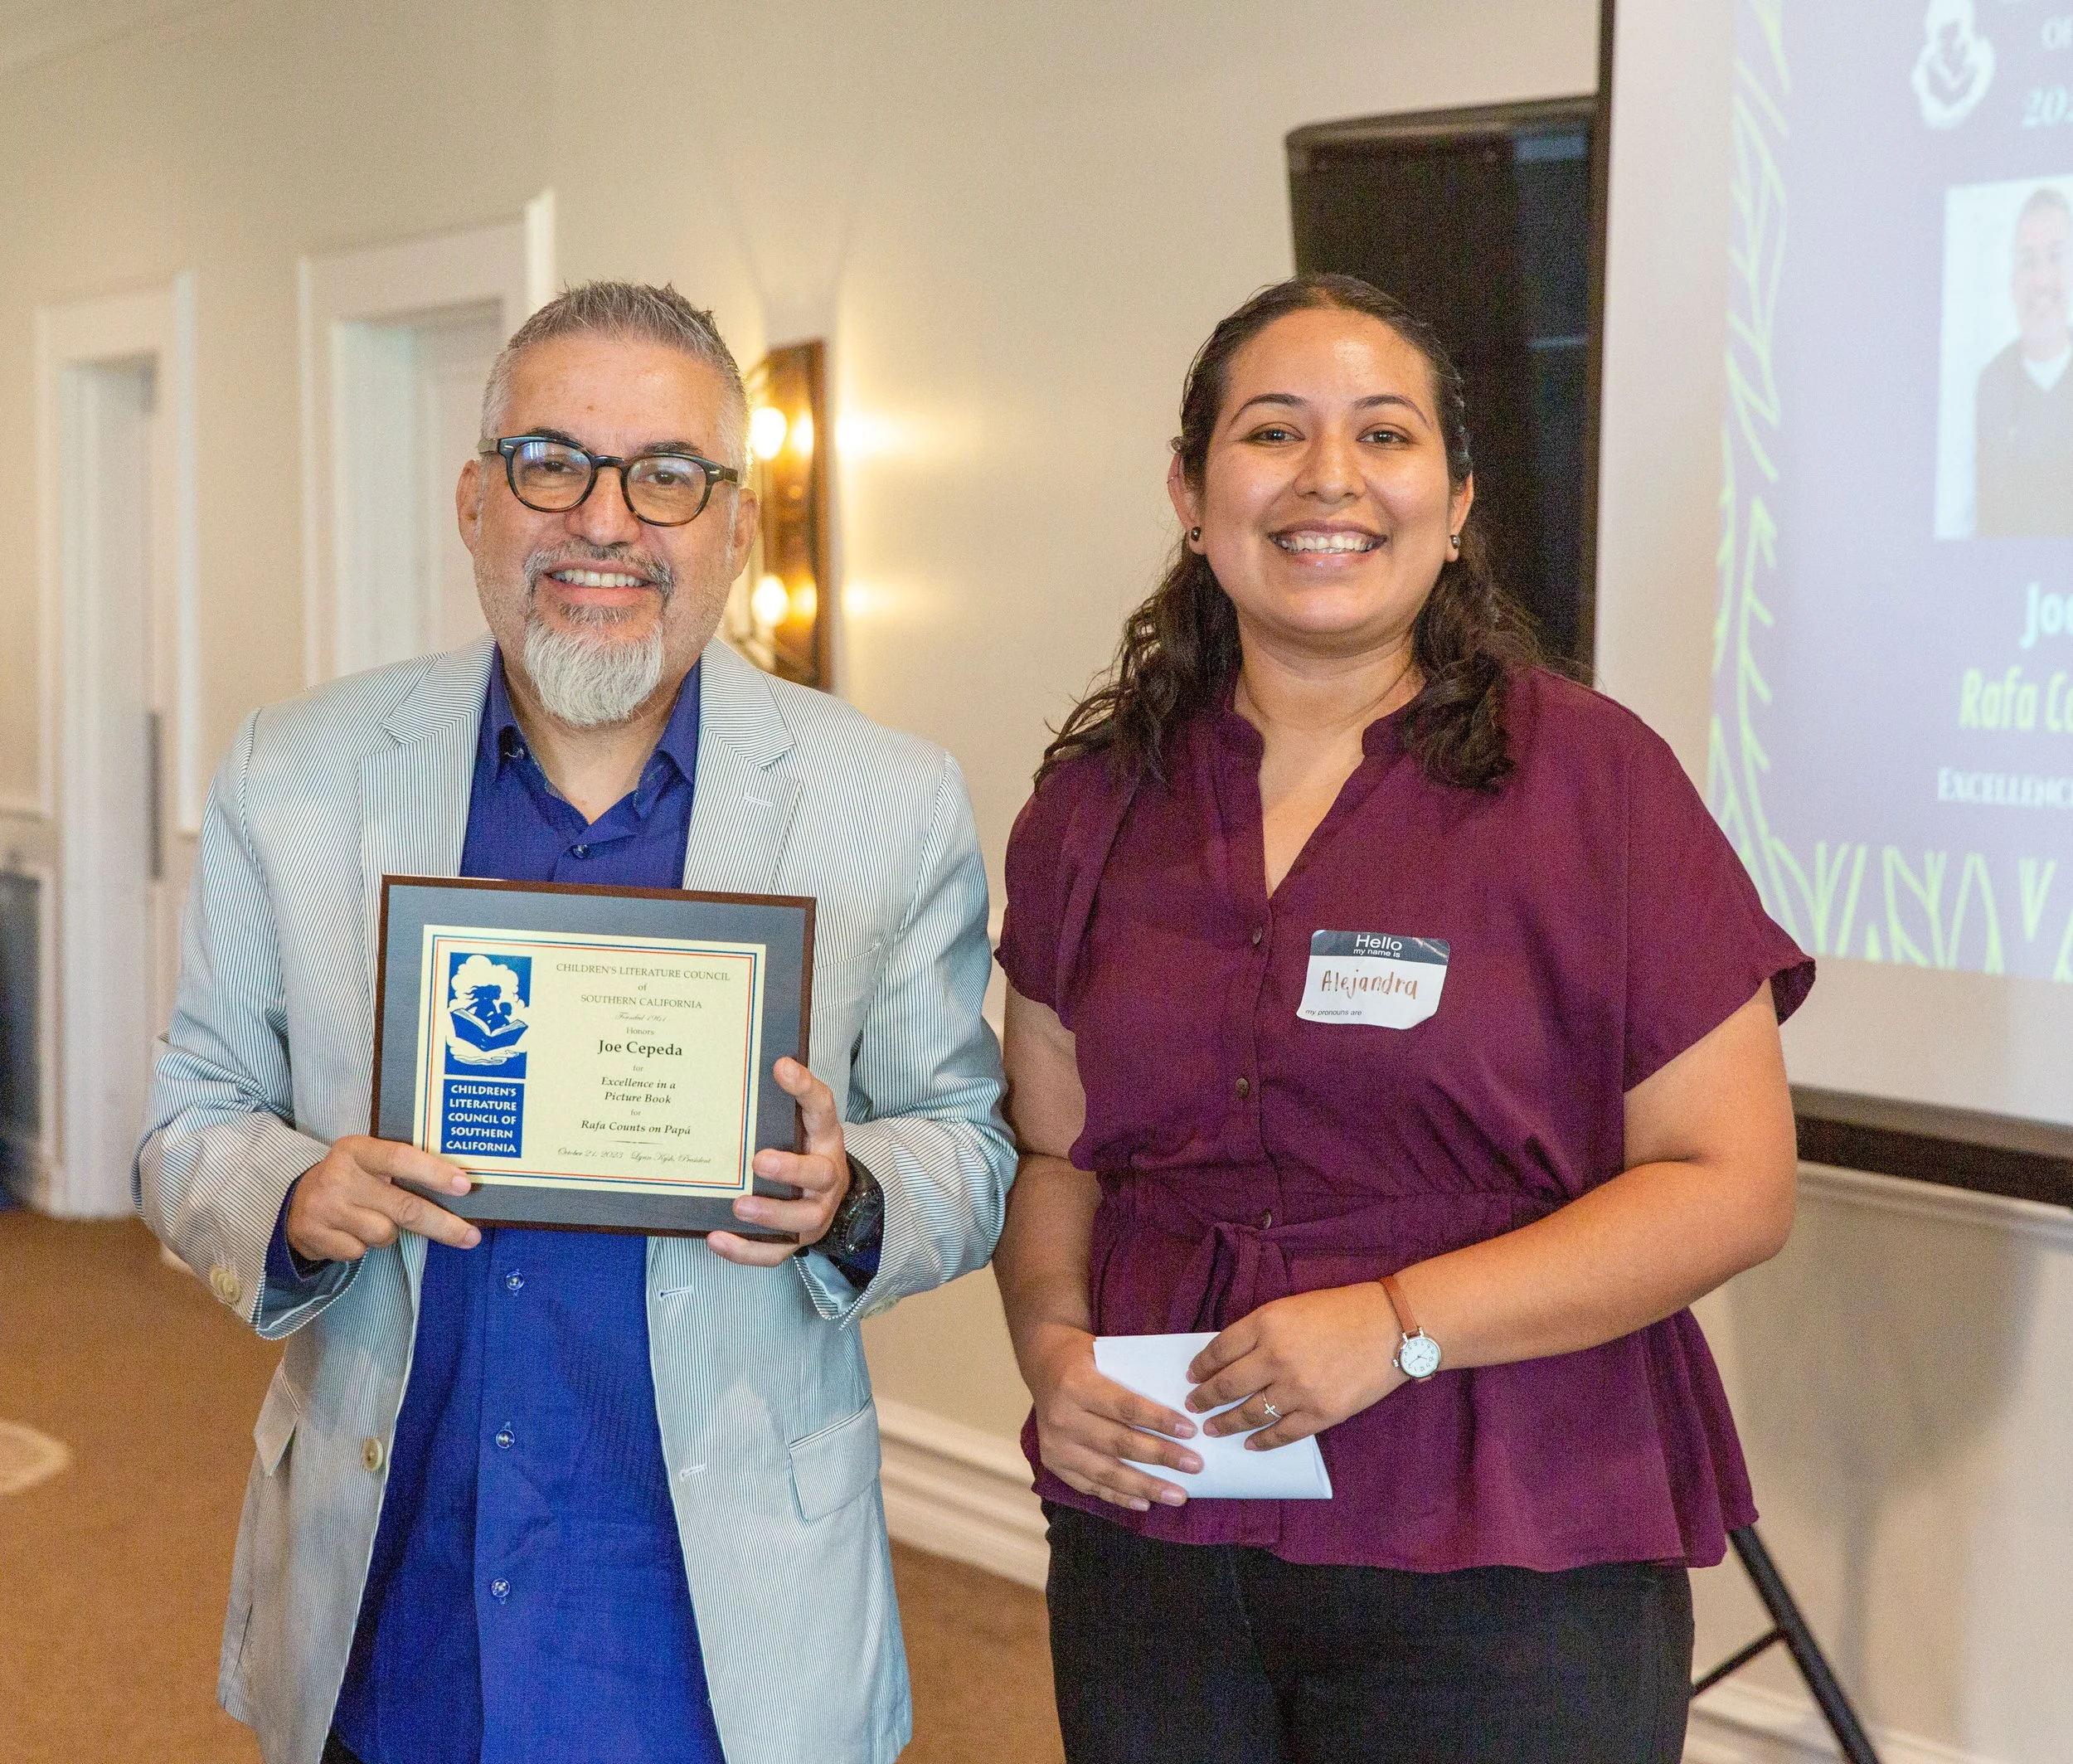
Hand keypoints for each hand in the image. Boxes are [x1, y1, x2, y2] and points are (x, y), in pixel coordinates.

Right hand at [286, 1136, 481, 1261]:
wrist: (295, 1202)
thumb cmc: (351, 1180)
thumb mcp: (369, 1162)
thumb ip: (402, 1167)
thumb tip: (459, 1186)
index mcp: (357, 1150)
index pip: (401, 1158)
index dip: (435, 1173)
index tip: (465, 1186)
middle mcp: (339, 1176)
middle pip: (403, 1207)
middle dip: (442, 1224)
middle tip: (471, 1236)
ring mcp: (325, 1207)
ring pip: (384, 1233)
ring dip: (389, 1233)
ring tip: (372, 1219)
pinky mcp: (314, 1235)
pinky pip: (360, 1252)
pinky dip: (362, 1247)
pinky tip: (349, 1232)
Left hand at [708, 1058, 849, 1266]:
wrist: (828, 1196)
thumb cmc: (802, 1151)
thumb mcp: (800, 1125)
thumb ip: (779, 1103)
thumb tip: (750, 1065)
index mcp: (825, 1139)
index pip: (822, 1109)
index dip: (805, 1089)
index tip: (781, 1067)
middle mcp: (826, 1176)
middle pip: (819, 1174)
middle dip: (790, 1169)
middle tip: (759, 1161)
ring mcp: (814, 1211)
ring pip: (801, 1219)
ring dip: (770, 1214)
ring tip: (738, 1206)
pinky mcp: (797, 1240)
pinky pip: (774, 1252)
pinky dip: (745, 1249)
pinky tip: (716, 1238)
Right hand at [1023, 1321, 1200, 1512]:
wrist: (1043, 1363)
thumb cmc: (1084, 1357)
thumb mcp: (1107, 1353)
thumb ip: (1135, 1380)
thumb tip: (1181, 1410)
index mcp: (1077, 1385)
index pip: (1126, 1407)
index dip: (1159, 1421)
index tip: (1190, 1430)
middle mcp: (1063, 1418)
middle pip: (1120, 1443)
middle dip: (1161, 1457)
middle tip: (1194, 1466)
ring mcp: (1055, 1445)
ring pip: (1107, 1472)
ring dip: (1146, 1486)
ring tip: (1177, 1495)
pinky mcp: (1053, 1464)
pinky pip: (1091, 1486)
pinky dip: (1119, 1496)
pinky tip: (1145, 1502)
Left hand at [1186, 1283, 1404, 1451]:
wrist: (1392, 1327)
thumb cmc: (1343, 1311)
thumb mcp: (1291, 1307)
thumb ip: (1261, 1331)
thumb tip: (1231, 1358)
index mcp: (1266, 1323)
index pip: (1219, 1350)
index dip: (1200, 1366)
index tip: (1191, 1375)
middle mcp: (1276, 1357)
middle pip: (1226, 1385)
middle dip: (1204, 1398)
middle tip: (1192, 1405)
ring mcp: (1298, 1389)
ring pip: (1249, 1414)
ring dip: (1226, 1423)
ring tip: (1212, 1428)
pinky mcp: (1321, 1413)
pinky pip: (1281, 1434)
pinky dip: (1261, 1441)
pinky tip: (1250, 1444)